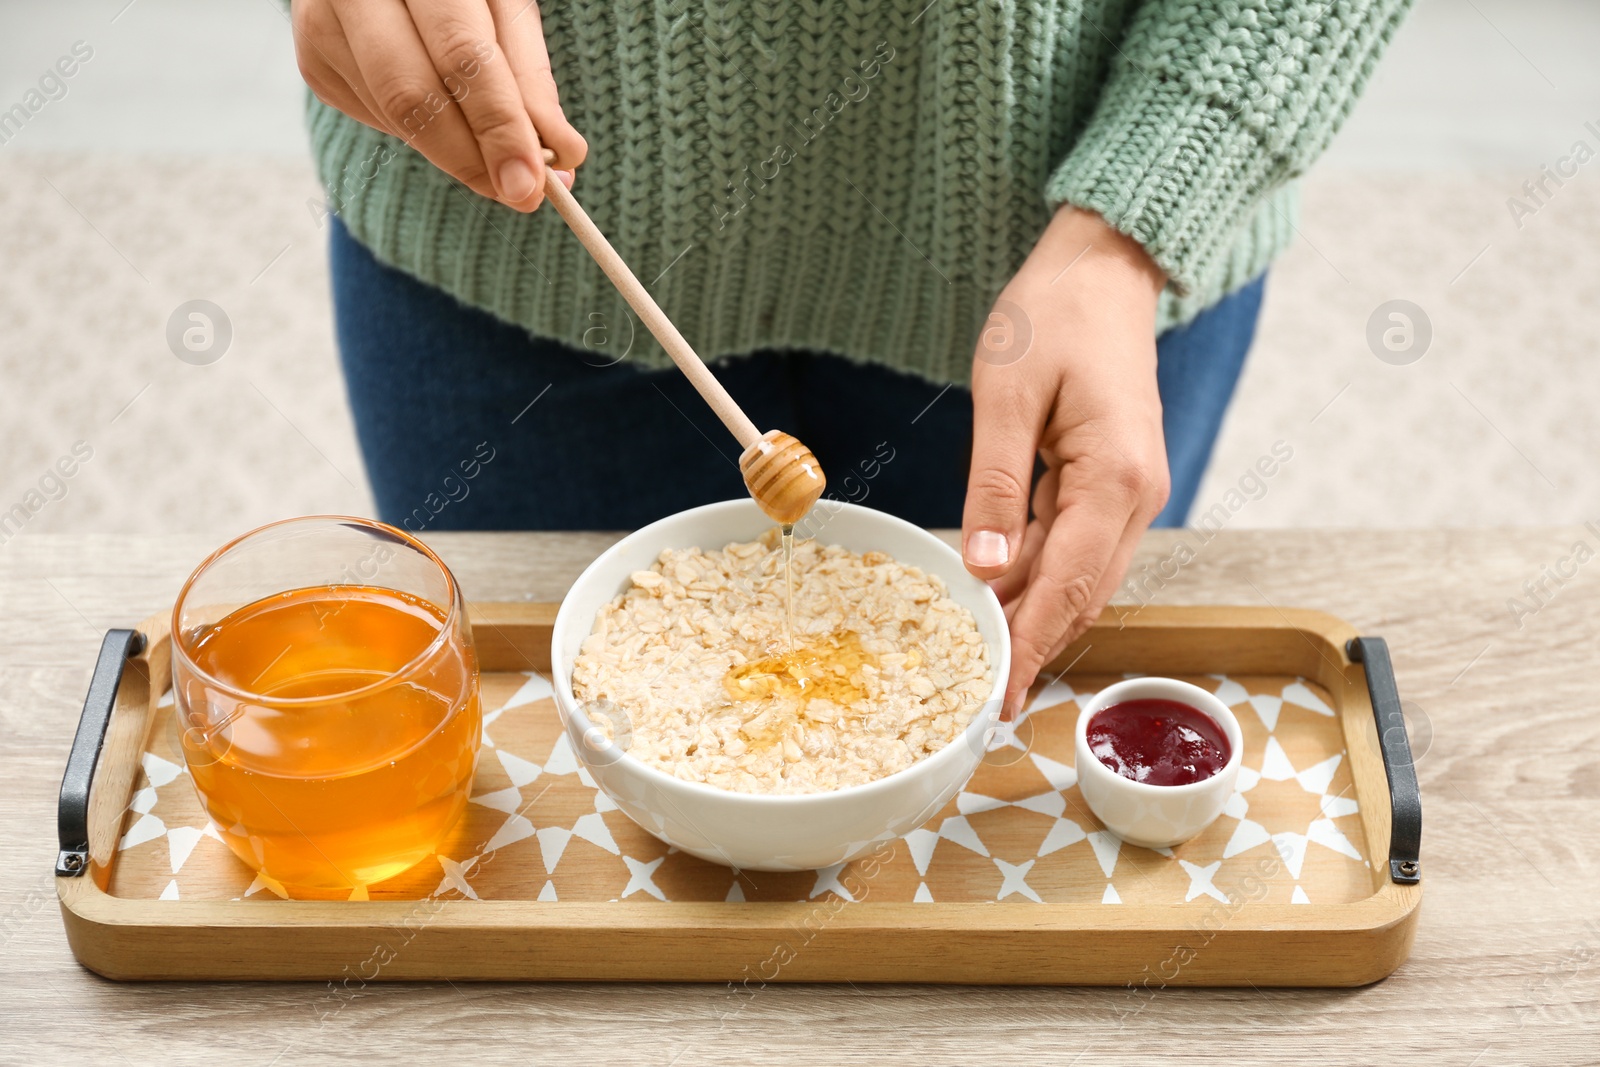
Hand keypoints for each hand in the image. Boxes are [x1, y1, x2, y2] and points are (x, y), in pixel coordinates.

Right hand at [291, 0, 585, 210]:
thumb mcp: (505, 7)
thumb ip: (528, 78)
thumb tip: (561, 154)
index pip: (460, 56)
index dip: (498, 126)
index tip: (531, 183)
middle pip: (413, 96)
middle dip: (473, 158)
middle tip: (520, 193)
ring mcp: (322, 27)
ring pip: (396, 118)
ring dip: (456, 150)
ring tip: (496, 151)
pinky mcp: (313, 63)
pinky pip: (380, 120)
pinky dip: (423, 133)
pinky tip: (442, 111)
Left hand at [963, 206, 1169, 718]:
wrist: (1103, 269)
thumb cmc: (1053, 316)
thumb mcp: (1005, 396)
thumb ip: (995, 487)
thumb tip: (987, 568)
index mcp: (1116, 476)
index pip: (1068, 584)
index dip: (1030, 644)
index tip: (1000, 696)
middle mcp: (1138, 495)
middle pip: (1083, 593)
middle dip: (1034, 643)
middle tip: (983, 693)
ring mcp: (1133, 492)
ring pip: (1082, 575)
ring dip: (1036, 612)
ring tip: (985, 655)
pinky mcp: (1115, 482)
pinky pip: (1078, 544)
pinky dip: (1041, 574)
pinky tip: (1002, 592)